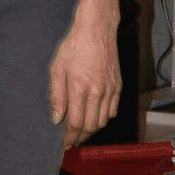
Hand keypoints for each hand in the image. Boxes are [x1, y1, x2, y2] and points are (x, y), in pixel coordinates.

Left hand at [49, 0, 121, 149]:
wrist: (96, 30)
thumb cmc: (74, 47)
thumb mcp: (56, 69)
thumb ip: (56, 96)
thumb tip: (57, 118)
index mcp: (80, 88)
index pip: (76, 123)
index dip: (69, 137)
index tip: (64, 143)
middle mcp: (97, 92)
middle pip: (91, 126)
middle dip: (80, 137)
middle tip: (71, 141)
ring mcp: (110, 90)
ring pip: (103, 121)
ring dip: (92, 130)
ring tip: (81, 132)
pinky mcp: (118, 86)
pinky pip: (112, 111)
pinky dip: (103, 119)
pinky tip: (95, 117)